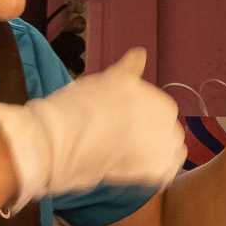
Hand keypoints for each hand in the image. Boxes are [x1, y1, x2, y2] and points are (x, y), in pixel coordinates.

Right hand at [0, 49, 183, 204]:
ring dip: (158, 152)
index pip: (162, 107)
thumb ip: (128, 70)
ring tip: (130, 157)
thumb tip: (141, 53)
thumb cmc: (68, 110)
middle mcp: (156, 112)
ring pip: (173, 148)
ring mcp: (159, 140)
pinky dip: (158, 171)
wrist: (52, 144)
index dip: (145, 119)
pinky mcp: (155, 167)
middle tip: (125, 143)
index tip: (126, 126)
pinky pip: (168, 170)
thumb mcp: (101, 82)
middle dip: (154, 134)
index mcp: (145, 91)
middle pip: (169, 127)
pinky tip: (139, 171)